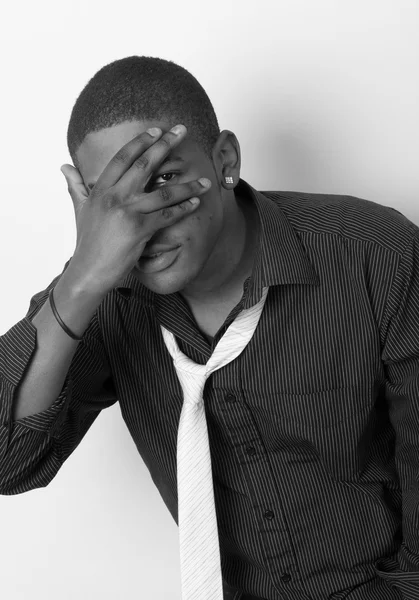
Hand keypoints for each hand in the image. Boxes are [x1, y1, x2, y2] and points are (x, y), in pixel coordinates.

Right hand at [60, 124, 210, 291]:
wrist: (89, 271)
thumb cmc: (87, 242)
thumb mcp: (80, 210)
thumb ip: (76, 186)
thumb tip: (65, 167)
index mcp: (100, 189)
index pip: (123, 158)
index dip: (141, 142)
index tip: (157, 130)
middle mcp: (114, 196)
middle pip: (145, 165)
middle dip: (166, 145)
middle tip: (182, 131)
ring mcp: (127, 212)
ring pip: (164, 192)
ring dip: (188, 186)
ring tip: (206, 180)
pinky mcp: (139, 230)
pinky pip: (167, 215)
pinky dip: (184, 209)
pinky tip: (196, 203)